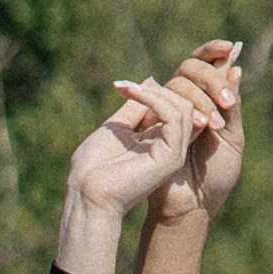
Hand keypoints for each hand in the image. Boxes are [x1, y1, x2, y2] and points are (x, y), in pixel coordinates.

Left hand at [54, 77, 202, 273]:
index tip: (123, 87)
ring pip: (185, 108)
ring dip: (156, 93)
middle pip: (186, 104)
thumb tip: (151, 80)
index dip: (159, 90)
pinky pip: (176, 117)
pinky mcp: (171, 158)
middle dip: (161, 88)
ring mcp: (174, 155)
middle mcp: (172, 150)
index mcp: (160, 143)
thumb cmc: (93, 167)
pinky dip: (156, 101)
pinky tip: (134, 98)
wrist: (86, 193)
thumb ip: (135, 106)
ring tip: (129, 92)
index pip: (176, 107)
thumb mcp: (117, 127)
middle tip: (127, 88)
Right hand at [143, 40, 244, 231]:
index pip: (207, 64)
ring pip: (178, 83)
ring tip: (213, 127)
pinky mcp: (151, 124)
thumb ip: (232, 105)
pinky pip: (159, 101)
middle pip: (191, 68)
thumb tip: (235, 66)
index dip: (214, 50)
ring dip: (201, 98)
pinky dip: (176, 103)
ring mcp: (166, 110)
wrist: (192, 206)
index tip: (230, 45)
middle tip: (226, 104)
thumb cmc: (214, 177)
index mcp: (207, 101)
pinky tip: (200, 124)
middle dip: (212, 80)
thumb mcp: (232, 139)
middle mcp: (185, 101)